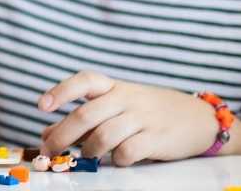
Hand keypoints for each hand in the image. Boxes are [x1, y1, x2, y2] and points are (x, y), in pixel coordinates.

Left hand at [38, 70, 217, 164]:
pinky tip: (117, 160)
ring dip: (88, 150)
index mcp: (114, 87)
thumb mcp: (117, 108)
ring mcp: (142, 118)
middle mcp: (126, 99)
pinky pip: (128, 151)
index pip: (84, 81)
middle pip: (86, 115)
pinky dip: (116, 159)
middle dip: (62, 135)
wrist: (199, 118)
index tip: (41, 106)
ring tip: (86, 156)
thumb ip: (84, 120)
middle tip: (48, 151)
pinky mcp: (157, 138)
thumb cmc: (148, 112)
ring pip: (104, 135)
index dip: (61, 91)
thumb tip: (46, 134)